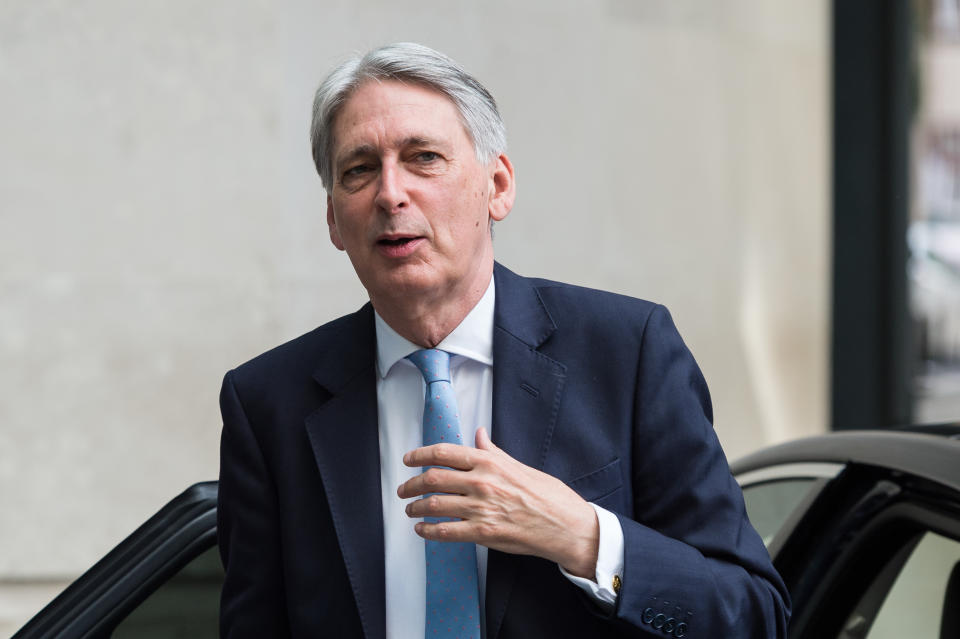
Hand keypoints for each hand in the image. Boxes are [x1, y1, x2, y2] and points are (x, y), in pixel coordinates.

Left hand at [397, 427, 599, 578]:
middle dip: (412, 484)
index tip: (409, 459)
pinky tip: (422, 530)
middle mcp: (482, 482)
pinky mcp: (484, 532)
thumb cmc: (547, 495)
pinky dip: (428, 531)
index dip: (420, 455)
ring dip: (416, 507)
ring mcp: (481, 508)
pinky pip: (446, 531)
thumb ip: (493, 451)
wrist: (566, 525)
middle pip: (433, 478)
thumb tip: (479, 434)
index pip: (444, 452)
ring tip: (410, 509)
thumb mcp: (519, 465)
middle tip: (404, 489)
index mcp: (490, 463)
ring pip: (435, 505)